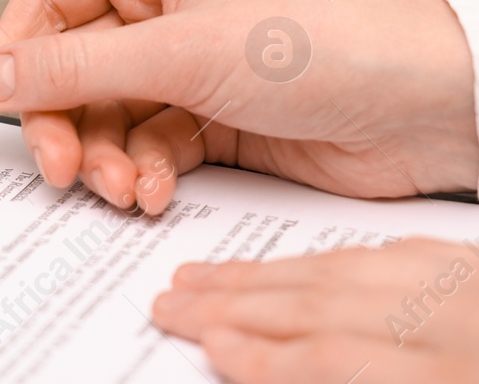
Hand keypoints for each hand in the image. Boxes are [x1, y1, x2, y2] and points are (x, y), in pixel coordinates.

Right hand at [0, 0, 478, 212]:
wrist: (430, 103)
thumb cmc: (332, 38)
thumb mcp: (182, 51)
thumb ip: (73, 68)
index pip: (49, 0)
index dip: (4, 49)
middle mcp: (168, 5)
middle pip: (70, 67)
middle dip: (60, 121)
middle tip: (55, 164)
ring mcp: (190, 63)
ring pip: (106, 115)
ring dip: (104, 157)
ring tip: (120, 185)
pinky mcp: (214, 116)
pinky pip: (146, 146)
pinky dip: (142, 173)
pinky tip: (156, 188)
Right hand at [153, 239, 478, 382]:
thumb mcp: (430, 382)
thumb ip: (341, 363)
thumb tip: (263, 359)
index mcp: (450, 372)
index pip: (332, 358)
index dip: (265, 358)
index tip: (212, 348)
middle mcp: (461, 321)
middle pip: (324, 302)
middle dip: (238, 305)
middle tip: (174, 304)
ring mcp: (470, 285)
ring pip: (350, 269)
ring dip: (272, 275)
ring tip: (212, 278)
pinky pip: (403, 252)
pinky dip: (346, 257)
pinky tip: (317, 263)